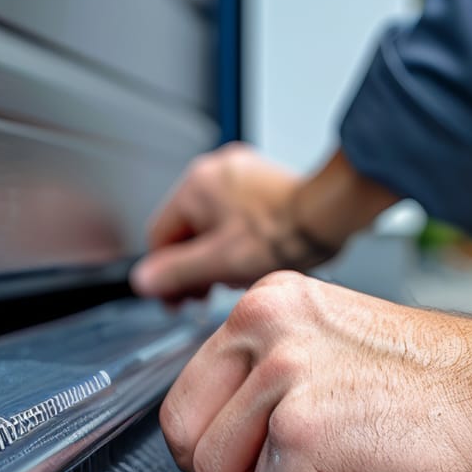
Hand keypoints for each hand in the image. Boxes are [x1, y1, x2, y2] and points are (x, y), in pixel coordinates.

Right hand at [132, 143, 367, 301]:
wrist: (329, 215)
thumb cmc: (283, 233)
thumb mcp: (219, 262)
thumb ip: (176, 273)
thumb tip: (143, 281)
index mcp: (195, 186)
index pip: (160, 236)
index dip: (165, 274)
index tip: (175, 299)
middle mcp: (214, 172)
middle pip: (187, 230)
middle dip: (195, 265)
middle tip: (206, 293)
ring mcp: (240, 175)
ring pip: (212, 225)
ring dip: (217, 255)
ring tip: (236, 276)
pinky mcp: (262, 183)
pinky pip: (236, 217)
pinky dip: (237, 240)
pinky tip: (252, 259)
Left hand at [158, 272, 471, 471]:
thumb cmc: (438, 377)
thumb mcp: (333, 338)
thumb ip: (271, 364)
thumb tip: (221, 424)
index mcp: (268, 301)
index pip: (188, 386)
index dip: (214, 435)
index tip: (247, 452)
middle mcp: (265, 331)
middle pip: (185, 433)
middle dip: (225, 470)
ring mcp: (281, 383)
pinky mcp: (302, 438)